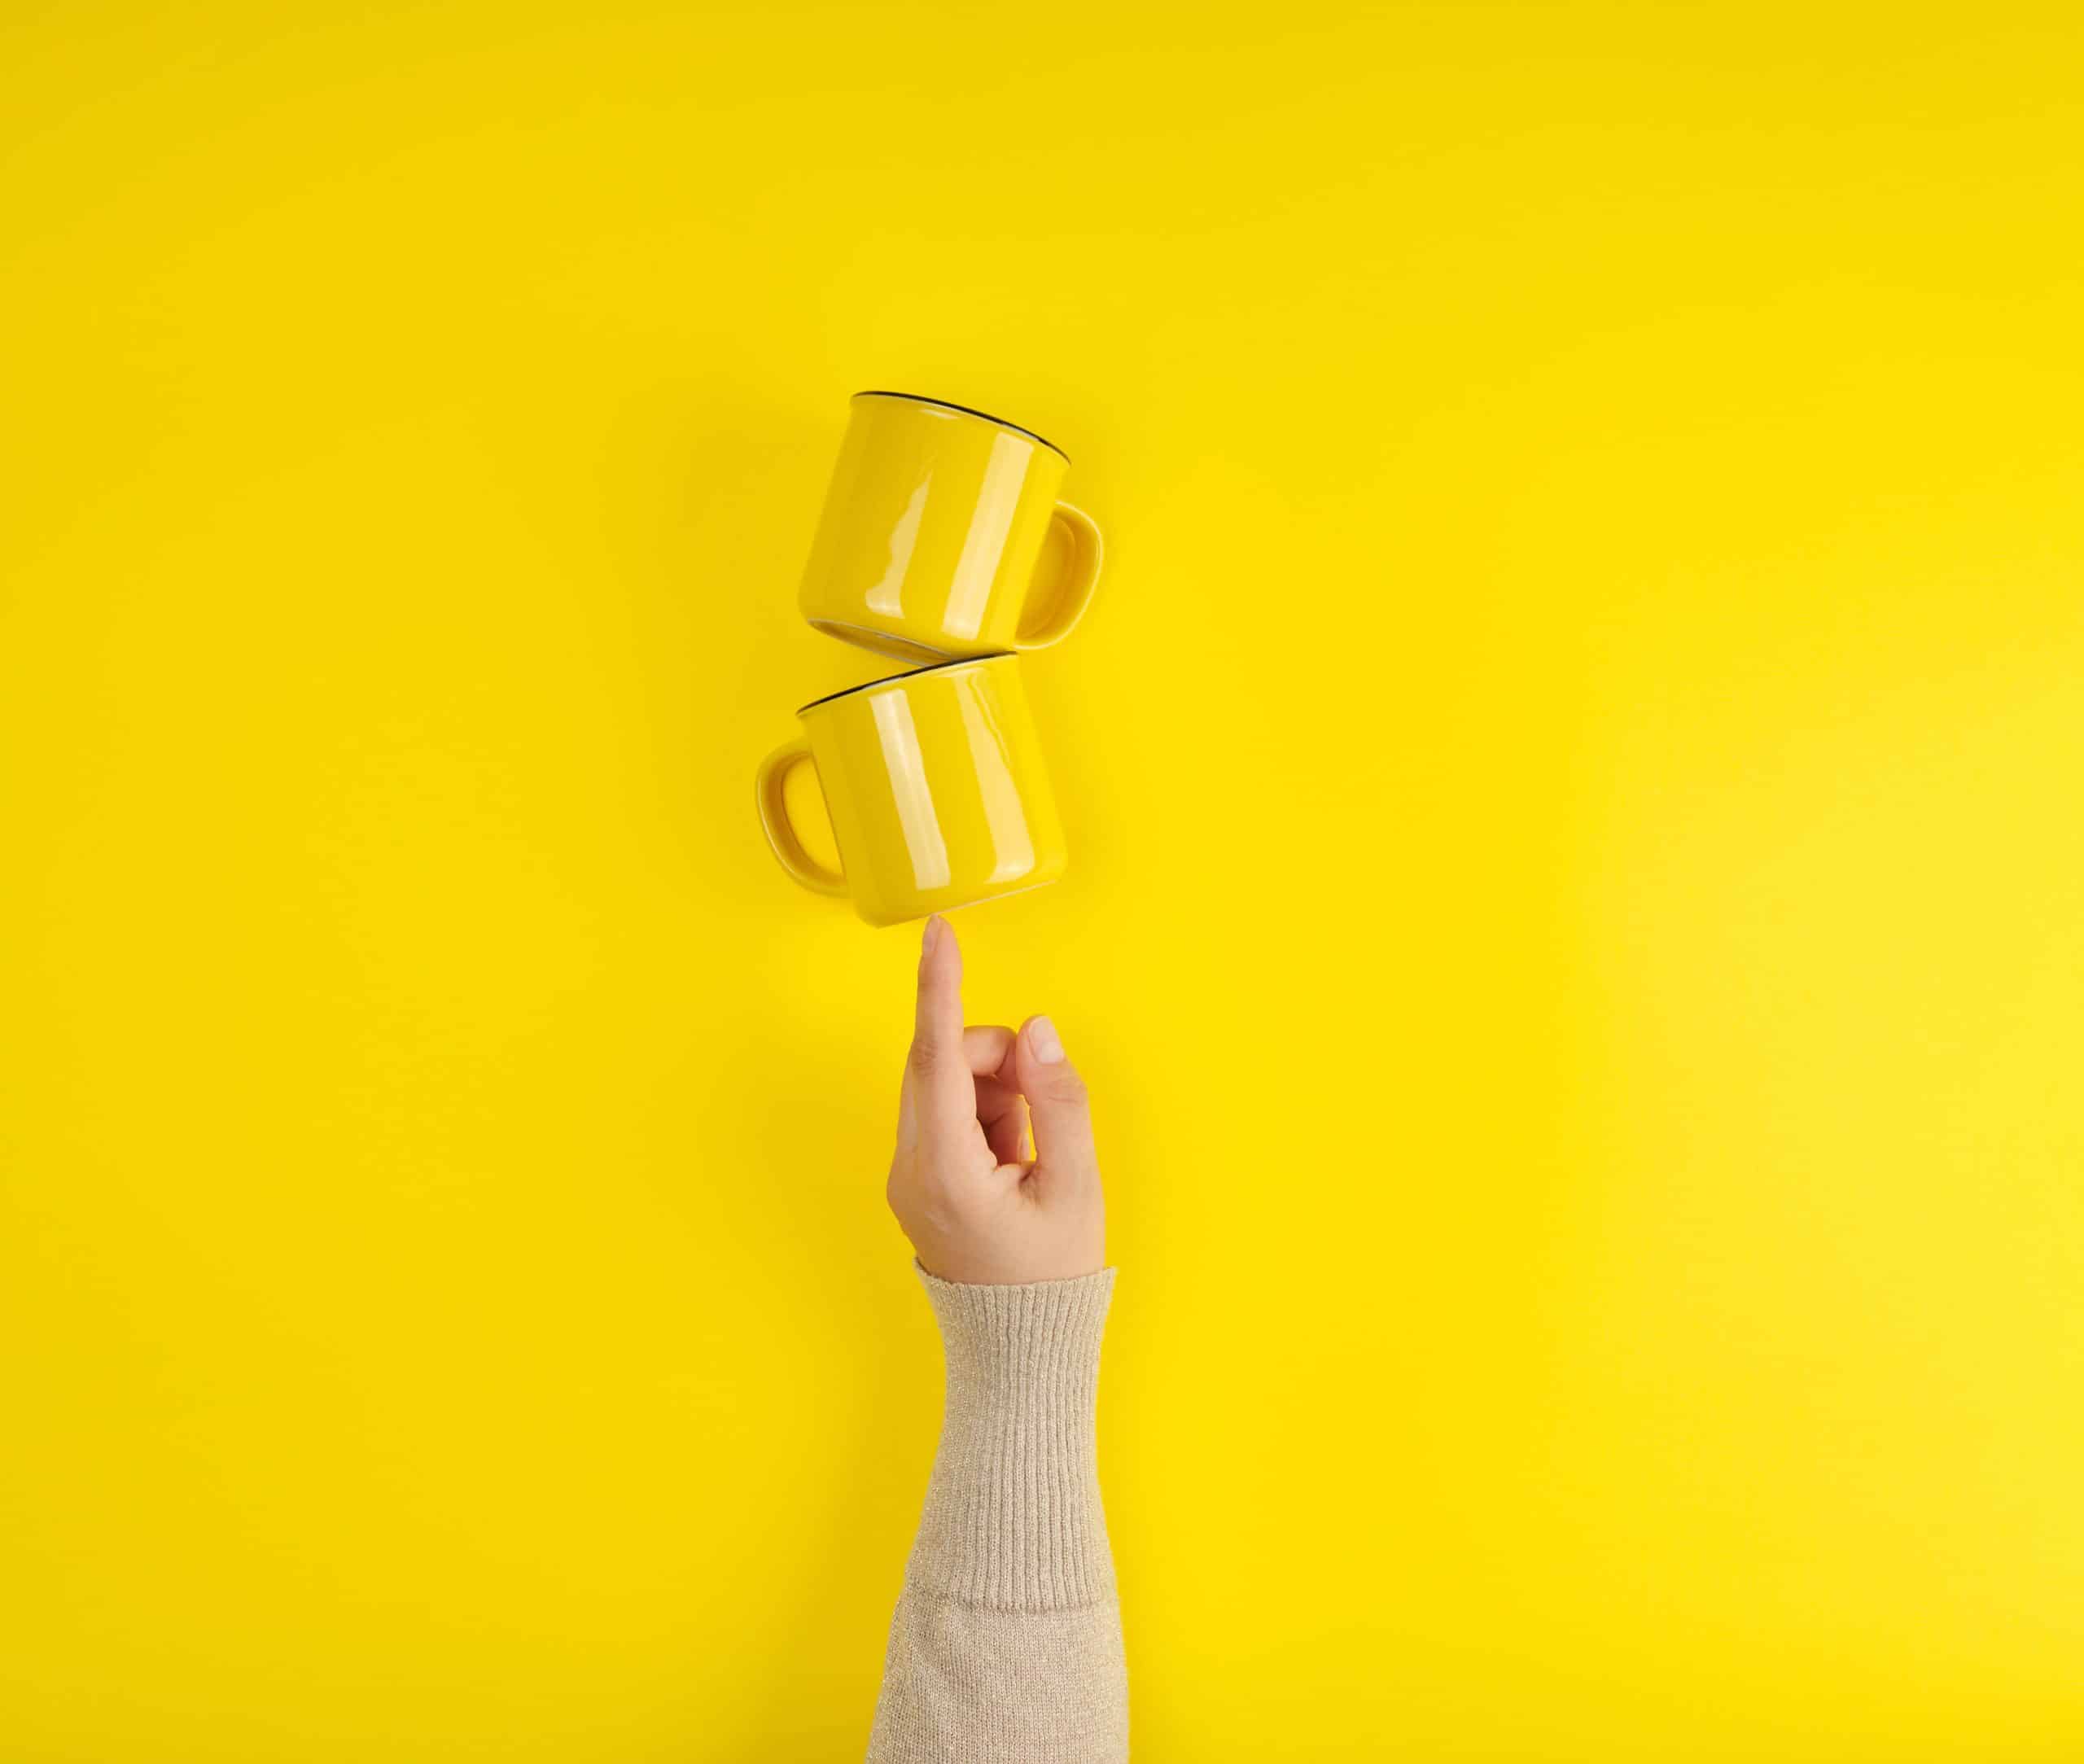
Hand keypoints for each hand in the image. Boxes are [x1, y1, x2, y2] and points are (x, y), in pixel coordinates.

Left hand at [886, 915, 1105, 1284]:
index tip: (939, 930)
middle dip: (997, 1061)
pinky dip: (986, 1114)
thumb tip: (1036, 1029)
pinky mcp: (916, 1177)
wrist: (1019, 1348)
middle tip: (1042, 1105)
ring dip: (995, 1091)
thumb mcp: (1076, 1183)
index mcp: (945, 1170)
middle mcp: (910, 1168)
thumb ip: (1059, 1099)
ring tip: (1029, 1150)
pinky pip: (947, 1111)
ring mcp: (907, 1174)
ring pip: (945, 1083)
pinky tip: (1014, 1158)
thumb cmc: (1051, 1275)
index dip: (939, 985)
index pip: (936, 1055)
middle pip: (940, 1062)